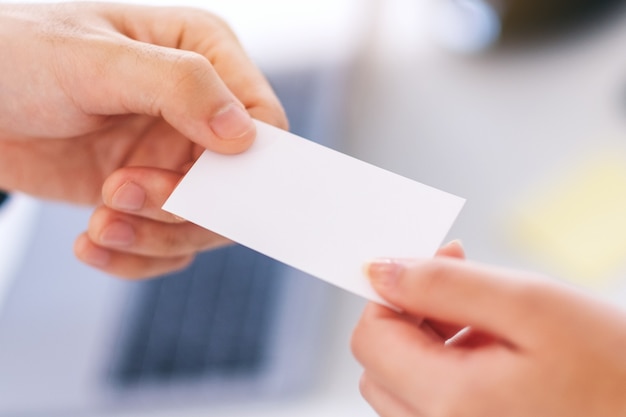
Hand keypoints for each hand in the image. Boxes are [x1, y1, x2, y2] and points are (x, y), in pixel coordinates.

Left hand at [0, 3, 286, 276]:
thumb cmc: (18, 55)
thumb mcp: (95, 59)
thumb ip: (179, 86)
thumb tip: (244, 135)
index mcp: (206, 57)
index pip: (264, 121)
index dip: (244, 164)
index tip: (198, 187)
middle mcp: (200, 111)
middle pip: (237, 185)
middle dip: (183, 205)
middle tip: (119, 192)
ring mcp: (174, 157)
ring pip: (203, 224)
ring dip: (154, 236)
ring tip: (99, 223)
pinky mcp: (147, 195)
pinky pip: (167, 245)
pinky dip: (135, 257)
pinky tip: (92, 244)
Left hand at [351, 242, 625, 416]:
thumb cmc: (617, 372)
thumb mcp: (532, 305)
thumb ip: (442, 285)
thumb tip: (379, 271)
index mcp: (450, 404)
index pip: (370, 339)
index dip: (390, 293)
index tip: (430, 265)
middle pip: (380, 365)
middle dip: (409, 316)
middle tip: (463, 288)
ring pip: (402, 385)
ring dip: (429, 343)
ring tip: (489, 325)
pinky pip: (430, 406)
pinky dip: (448, 370)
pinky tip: (494, 354)